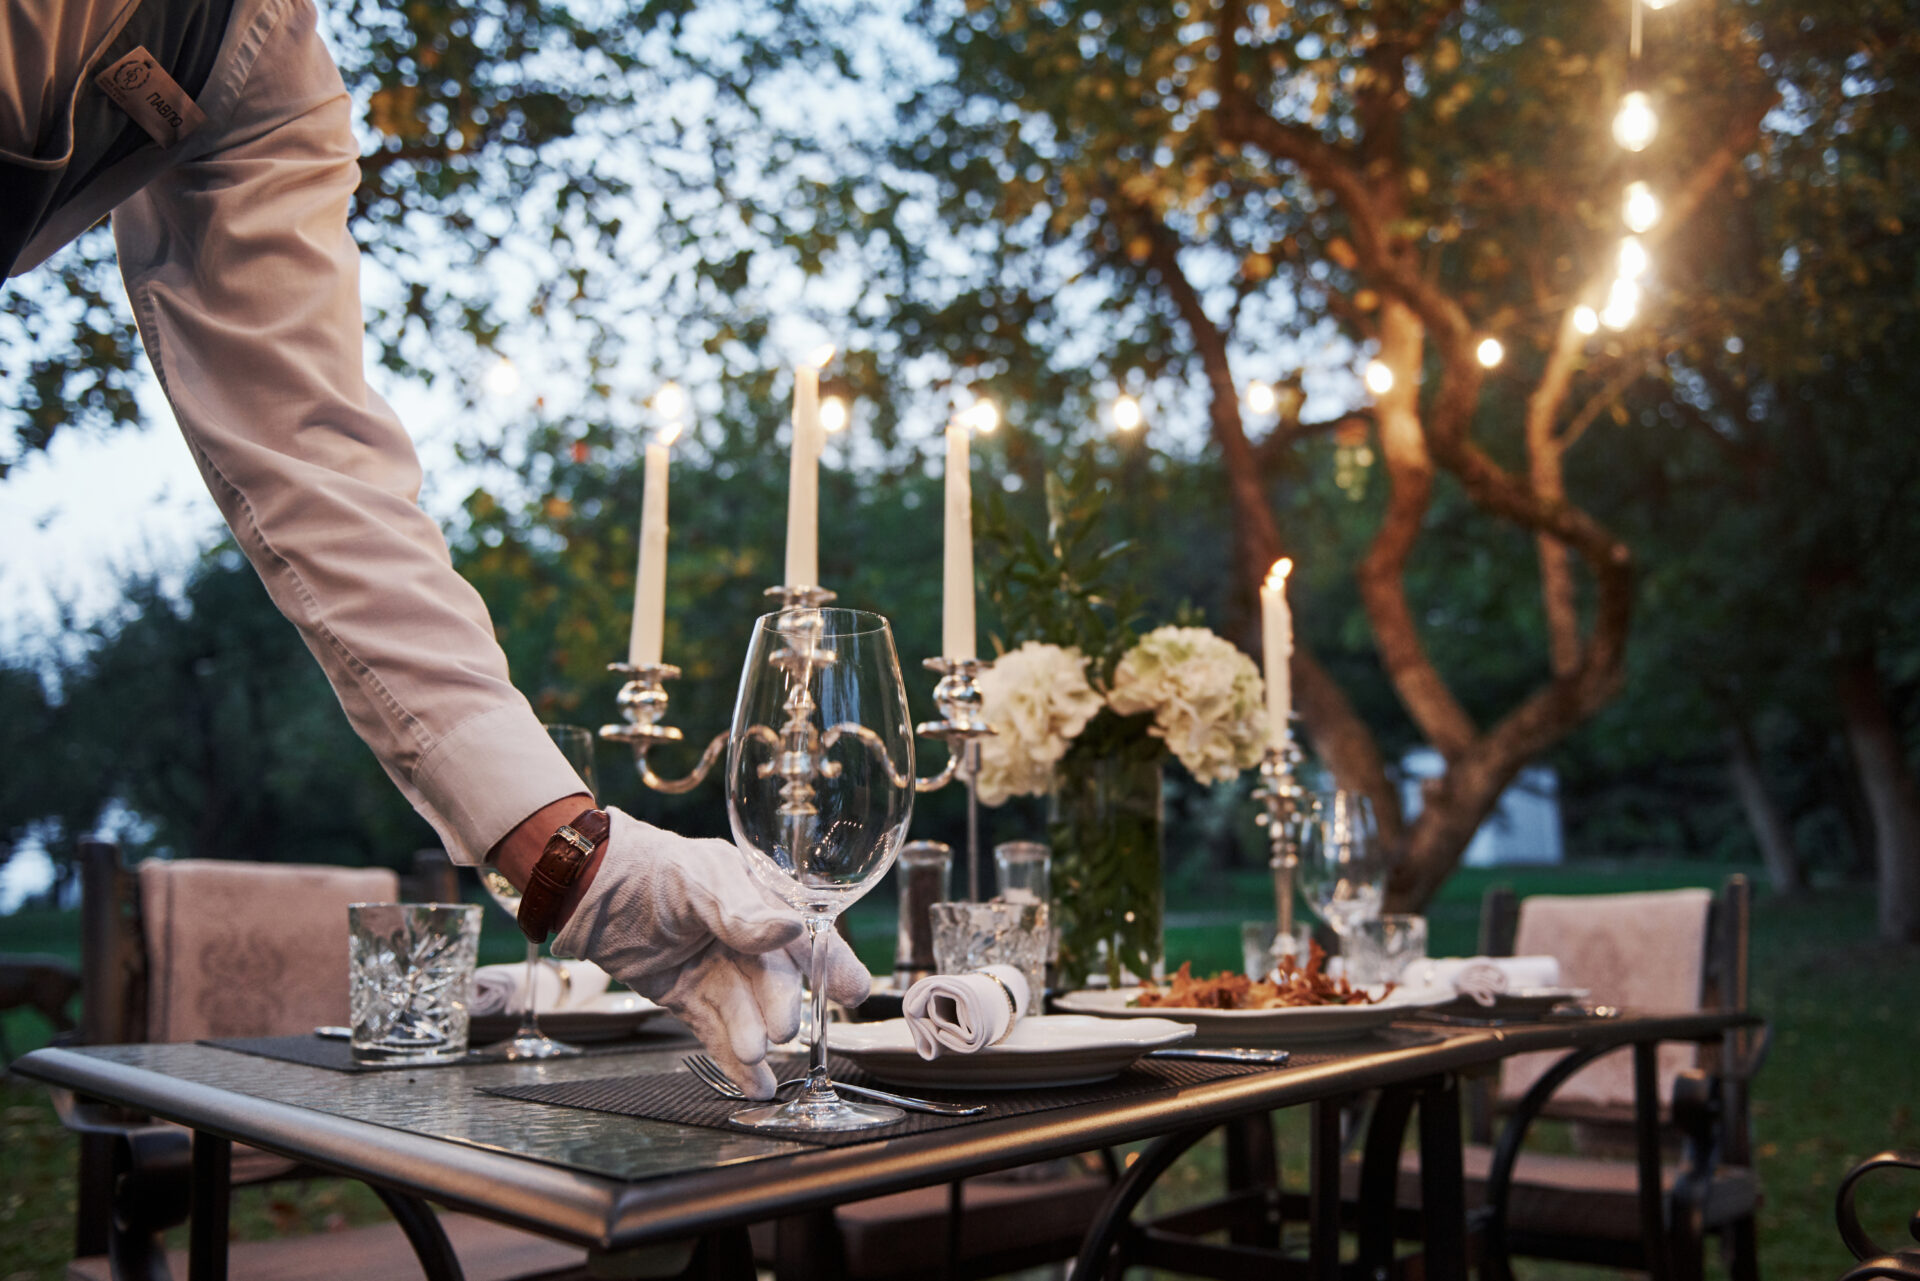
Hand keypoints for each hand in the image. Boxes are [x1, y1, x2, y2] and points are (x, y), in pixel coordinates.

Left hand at [550, 809, 870, 1097]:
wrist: (591, 889)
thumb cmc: (654, 867)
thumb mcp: (702, 877)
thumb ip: (742, 910)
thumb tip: (789, 929)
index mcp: (762, 904)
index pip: (805, 938)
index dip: (832, 964)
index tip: (852, 992)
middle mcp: (747, 943)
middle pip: (775, 981)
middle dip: (781, 1006)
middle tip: (781, 1029)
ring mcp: (719, 974)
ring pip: (746, 1013)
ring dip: (752, 1038)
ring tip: (753, 1057)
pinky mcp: (689, 1000)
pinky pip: (717, 1033)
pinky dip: (735, 1062)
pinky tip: (755, 1086)